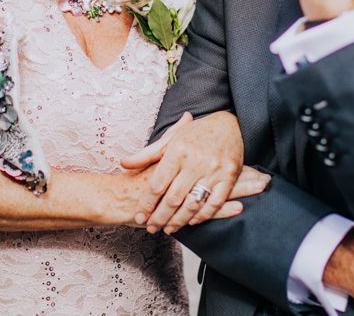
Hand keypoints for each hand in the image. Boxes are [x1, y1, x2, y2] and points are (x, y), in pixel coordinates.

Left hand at [122, 111, 242, 233]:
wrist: (229, 125)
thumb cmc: (197, 132)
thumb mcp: (171, 138)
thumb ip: (147, 154)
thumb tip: (124, 164)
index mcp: (178, 151)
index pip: (158, 184)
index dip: (147, 203)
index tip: (140, 216)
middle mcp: (195, 162)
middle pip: (173, 198)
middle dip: (160, 217)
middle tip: (152, 228)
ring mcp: (213, 171)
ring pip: (193, 204)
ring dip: (179, 220)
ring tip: (169, 228)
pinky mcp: (229, 177)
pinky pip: (214, 203)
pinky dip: (202, 215)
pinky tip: (192, 221)